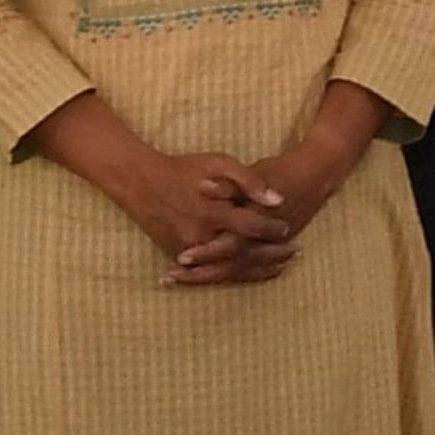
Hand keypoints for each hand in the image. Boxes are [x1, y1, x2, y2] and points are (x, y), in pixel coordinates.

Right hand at [124, 150, 298, 286]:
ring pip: (229, 267)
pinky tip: (252, 269)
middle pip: (244, 254)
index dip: (273, 229)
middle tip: (294, 252)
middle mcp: (200, 235)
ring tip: (281, 265)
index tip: (288, 228)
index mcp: (212, 212)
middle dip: (271, 255)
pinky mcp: (178, 254)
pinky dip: (234, 272)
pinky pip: (210, 270)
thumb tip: (277, 199)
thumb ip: (249, 179)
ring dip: (257, 268)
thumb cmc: (184, 168)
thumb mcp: (218, 163)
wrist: (141, 181)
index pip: (252, 227)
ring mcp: (188, 249)